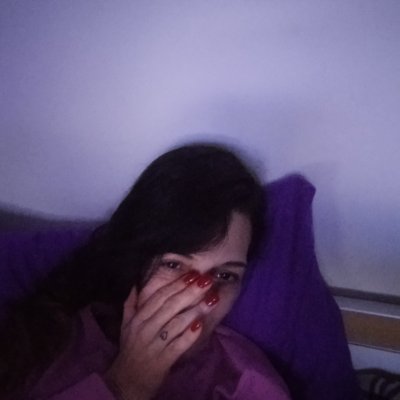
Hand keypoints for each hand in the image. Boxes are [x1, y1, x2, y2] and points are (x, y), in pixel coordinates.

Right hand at [105, 272, 218, 399]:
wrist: (126, 383)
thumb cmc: (130, 350)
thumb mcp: (125, 326)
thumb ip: (130, 304)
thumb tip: (136, 284)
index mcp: (138, 319)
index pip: (159, 297)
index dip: (176, 284)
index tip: (192, 274)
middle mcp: (145, 329)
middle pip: (170, 306)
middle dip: (190, 291)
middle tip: (207, 280)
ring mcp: (154, 345)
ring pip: (177, 323)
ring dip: (195, 310)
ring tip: (212, 299)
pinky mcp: (163, 360)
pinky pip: (179, 345)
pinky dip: (190, 335)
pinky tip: (201, 325)